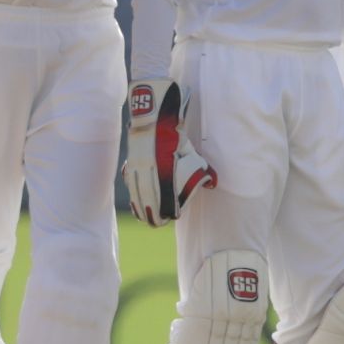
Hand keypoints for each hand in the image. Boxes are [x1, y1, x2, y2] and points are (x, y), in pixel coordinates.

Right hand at [121, 78, 215, 226]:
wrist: (155, 120)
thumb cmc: (176, 140)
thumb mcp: (193, 154)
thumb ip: (203, 171)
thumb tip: (213, 184)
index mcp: (164, 171)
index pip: (164, 198)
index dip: (168, 209)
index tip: (172, 216)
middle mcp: (148, 172)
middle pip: (148, 200)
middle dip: (153, 214)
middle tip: (157, 223)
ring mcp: (136, 168)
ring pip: (137, 193)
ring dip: (141, 207)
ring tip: (144, 218)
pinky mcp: (130, 164)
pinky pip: (130, 184)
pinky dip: (133, 194)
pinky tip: (135, 202)